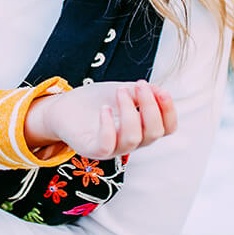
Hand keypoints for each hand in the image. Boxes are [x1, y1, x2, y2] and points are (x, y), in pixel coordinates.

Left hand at [24, 79, 175, 159]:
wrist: (64, 106)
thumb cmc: (95, 101)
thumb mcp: (123, 91)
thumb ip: (141, 93)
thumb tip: (160, 91)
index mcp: (141, 128)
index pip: (167, 128)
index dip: (169, 111)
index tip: (161, 91)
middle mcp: (130, 141)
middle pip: (154, 133)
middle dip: (150, 107)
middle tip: (139, 85)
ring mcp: (112, 148)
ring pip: (132, 139)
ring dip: (130, 112)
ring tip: (119, 91)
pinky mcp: (91, 149)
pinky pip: (105, 145)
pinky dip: (108, 126)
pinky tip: (104, 109)